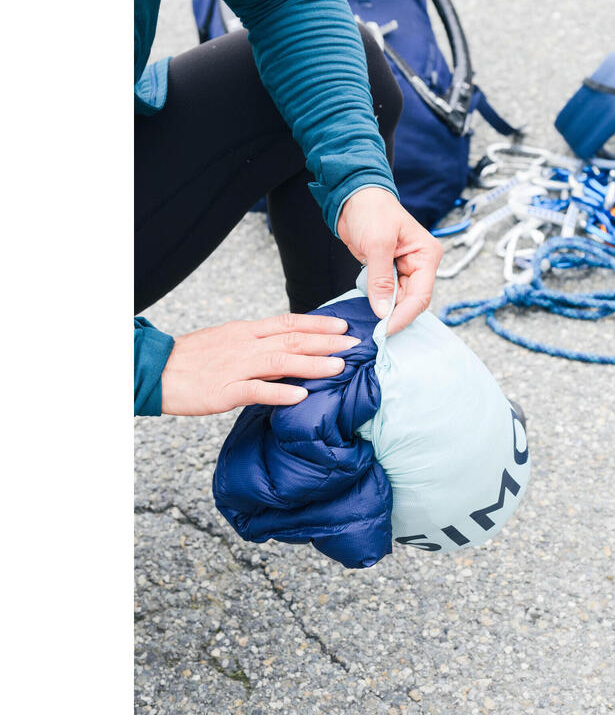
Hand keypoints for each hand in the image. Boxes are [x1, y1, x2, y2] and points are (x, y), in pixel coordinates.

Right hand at [160, 313, 359, 415]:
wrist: (155, 369)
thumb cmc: (193, 358)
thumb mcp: (228, 340)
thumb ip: (258, 342)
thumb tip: (288, 346)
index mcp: (246, 331)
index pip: (288, 322)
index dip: (318, 324)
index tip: (342, 326)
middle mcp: (245, 344)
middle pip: (292, 339)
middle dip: (326, 342)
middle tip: (355, 344)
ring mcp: (235, 367)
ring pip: (280, 362)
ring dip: (312, 364)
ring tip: (339, 367)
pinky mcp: (224, 391)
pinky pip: (256, 391)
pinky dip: (280, 393)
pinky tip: (301, 396)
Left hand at [337, 188, 442, 334]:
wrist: (353, 198)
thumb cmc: (371, 210)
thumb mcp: (377, 244)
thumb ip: (381, 279)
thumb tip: (383, 311)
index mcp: (426, 255)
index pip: (421, 295)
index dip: (404, 315)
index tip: (386, 330)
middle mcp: (420, 265)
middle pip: (412, 301)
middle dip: (395, 315)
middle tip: (376, 331)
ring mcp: (406, 270)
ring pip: (400, 301)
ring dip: (386, 311)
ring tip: (371, 323)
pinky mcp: (391, 272)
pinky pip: (389, 295)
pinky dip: (380, 303)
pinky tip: (371, 310)